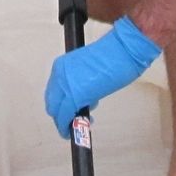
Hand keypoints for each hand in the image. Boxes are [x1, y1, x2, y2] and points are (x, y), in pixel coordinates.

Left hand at [44, 16, 161, 136]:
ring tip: (83, 120)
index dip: (61, 105)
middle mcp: (60, 75)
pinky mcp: (75, 96)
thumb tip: (82, 98)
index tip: (69, 111)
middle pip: (52, 104)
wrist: (124, 50)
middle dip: (61, 116)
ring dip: (66, 120)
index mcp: (62, 66)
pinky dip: (69, 125)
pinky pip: (65, 115)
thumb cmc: (115, 54)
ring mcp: (66, 85)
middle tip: (73, 121)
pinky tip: (79, 126)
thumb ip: (81, 83)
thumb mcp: (90, 69)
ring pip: (56, 112)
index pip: (54, 92)